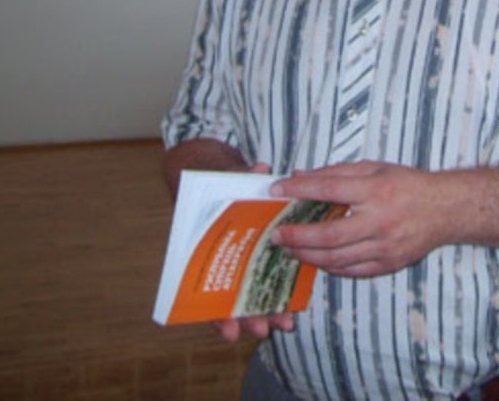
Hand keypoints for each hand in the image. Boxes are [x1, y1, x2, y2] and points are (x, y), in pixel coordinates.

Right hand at [214, 162, 296, 342]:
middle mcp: (222, 257)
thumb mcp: (223, 176)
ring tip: (283, 325)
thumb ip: (241, 174)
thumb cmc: (214, 179)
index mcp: (207, 246)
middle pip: (233, 296)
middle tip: (264, 330)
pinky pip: (266, 275)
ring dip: (267, 310)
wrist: (211, 174)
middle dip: (250, 316)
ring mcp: (240, 257)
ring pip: (251, 292)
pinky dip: (277, 290)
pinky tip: (291, 304)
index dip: (218, 314)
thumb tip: (260, 169)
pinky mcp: (259, 250)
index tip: (231, 331)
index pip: (208, 289)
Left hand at [270, 160, 443, 277]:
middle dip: (297, 236)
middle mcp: (380, 220)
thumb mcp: (374, 167)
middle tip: (276, 235)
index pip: (329, 189)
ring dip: (308, 255)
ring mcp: (385, 246)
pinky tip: (316, 259)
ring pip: (337, 258)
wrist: (445, 209)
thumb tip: (300, 175)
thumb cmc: (407, 184)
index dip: (299, 189)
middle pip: (330, 234)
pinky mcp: (388, 264)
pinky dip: (330, 267)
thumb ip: (337, 172)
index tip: (277, 189)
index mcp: (376, 189)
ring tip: (290, 249)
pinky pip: (352, 271)